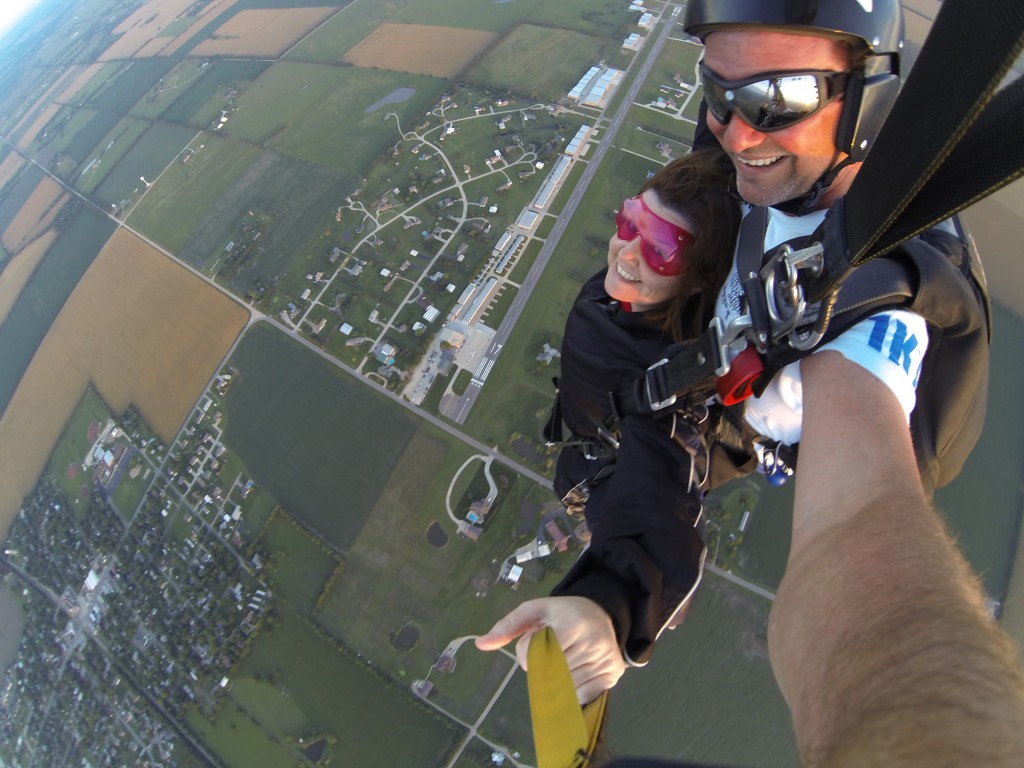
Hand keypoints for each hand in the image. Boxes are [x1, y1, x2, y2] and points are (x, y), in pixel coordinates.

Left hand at [475, 596, 626, 703]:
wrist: (601, 613)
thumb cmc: (563, 612)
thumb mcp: (535, 610)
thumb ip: (507, 626)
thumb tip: (480, 644)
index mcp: (571, 624)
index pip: (536, 655)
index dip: (527, 651)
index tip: (536, 639)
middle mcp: (592, 644)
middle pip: (548, 673)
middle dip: (541, 665)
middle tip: (551, 649)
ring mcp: (603, 661)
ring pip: (563, 686)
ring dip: (556, 677)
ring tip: (566, 655)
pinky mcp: (612, 676)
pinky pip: (580, 695)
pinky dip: (572, 688)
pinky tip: (577, 668)